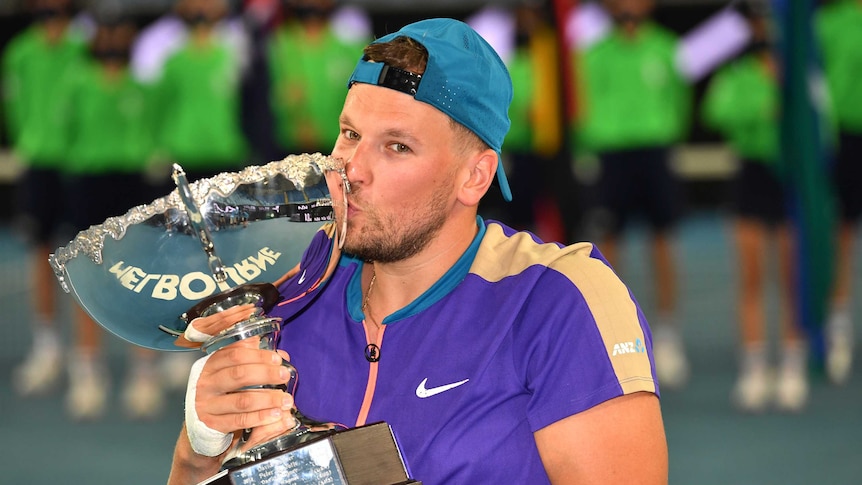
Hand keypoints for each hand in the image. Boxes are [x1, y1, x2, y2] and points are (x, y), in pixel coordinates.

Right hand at [188, 339, 296, 455]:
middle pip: (239, 374)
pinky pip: (241, 420)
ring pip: (242, 400)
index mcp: (211, 365)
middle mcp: (206, 383)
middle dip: (266, 374)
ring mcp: (208, 405)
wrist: (200, 420)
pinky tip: (275, 414)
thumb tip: (281, 355)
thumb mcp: (231, 371)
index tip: (277, 359)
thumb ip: (254, 360)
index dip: (259, 356)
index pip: (235, 355)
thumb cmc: (222, 391)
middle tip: (284, 376)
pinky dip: (261, 417)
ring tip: (286, 400)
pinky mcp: (213, 424)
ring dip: (268, 399)